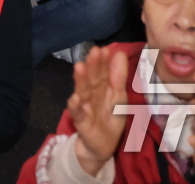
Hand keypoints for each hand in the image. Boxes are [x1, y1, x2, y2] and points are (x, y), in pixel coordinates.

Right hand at [68, 45, 130, 176]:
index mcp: (102, 88)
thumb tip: (119, 53)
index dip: (103, 61)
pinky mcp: (81, 122)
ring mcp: (85, 107)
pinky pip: (78, 113)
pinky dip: (76, 106)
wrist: (103, 145)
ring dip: (81, 80)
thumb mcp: (119, 97)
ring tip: (80, 67)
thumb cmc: (110, 118)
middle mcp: (92, 94)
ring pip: (83, 92)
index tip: (104, 49)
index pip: (102, 72)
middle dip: (93, 66)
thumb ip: (118, 76)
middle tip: (94, 51)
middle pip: (92, 79)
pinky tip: (76, 98)